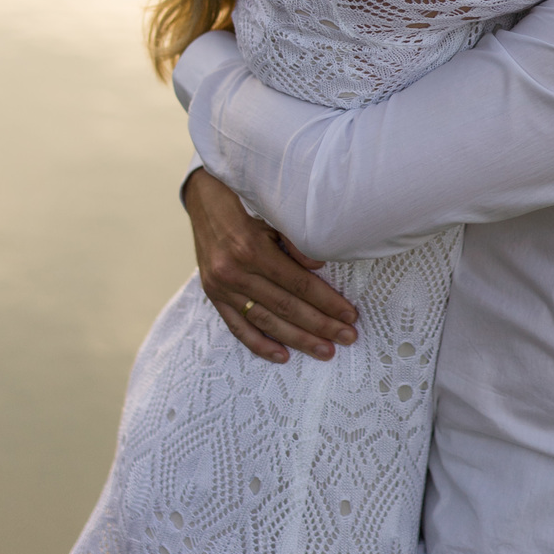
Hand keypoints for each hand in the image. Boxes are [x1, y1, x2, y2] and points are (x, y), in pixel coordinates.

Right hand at [183, 169, 358, 364]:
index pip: (298, 284)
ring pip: (266, 322)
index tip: (349, 315)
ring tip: (324, 351)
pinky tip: (283, 356)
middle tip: (347, 337)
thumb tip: (318, 268)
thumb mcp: (271, 213)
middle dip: (320, 325)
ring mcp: (221, 288)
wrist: (204, 197)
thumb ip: (295, 241)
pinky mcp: (213, 296)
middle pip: (285, 307)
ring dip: (298, 340)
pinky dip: (260, 344)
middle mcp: (234, 272)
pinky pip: (238, 327)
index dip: (326, 302)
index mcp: (251, 249)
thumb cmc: (244, 202)